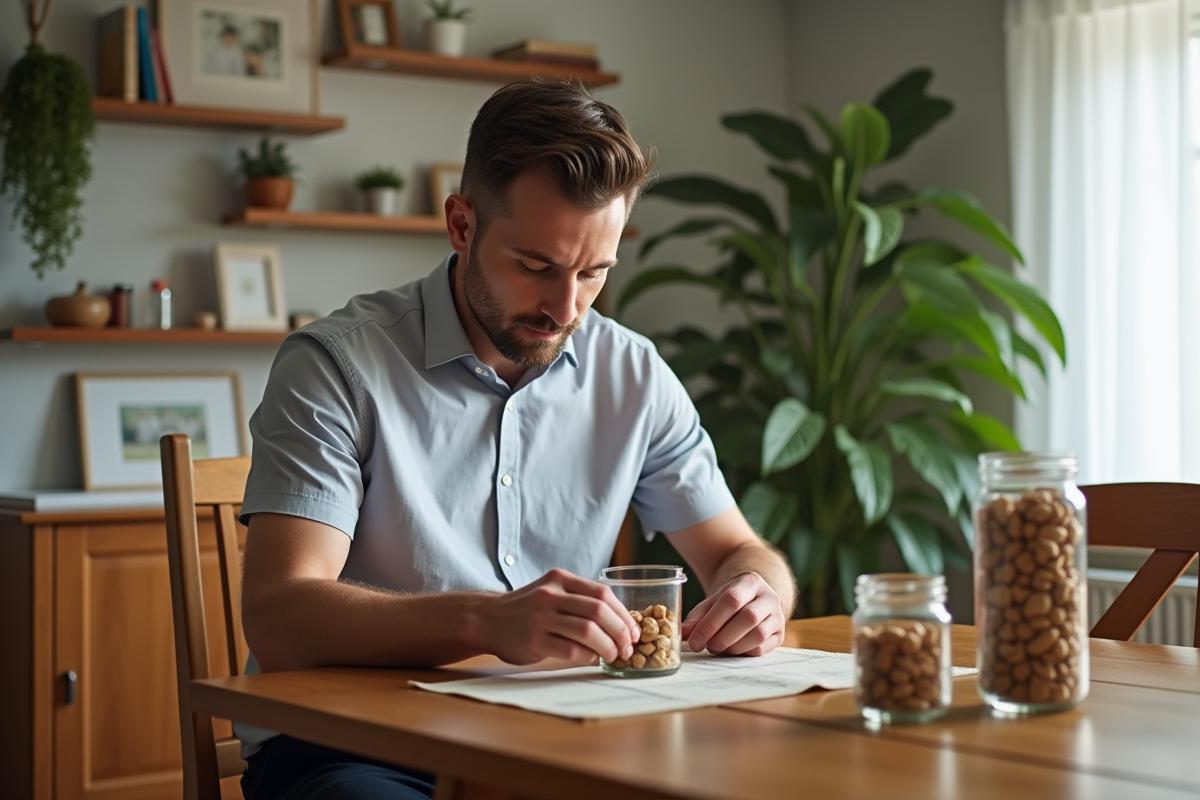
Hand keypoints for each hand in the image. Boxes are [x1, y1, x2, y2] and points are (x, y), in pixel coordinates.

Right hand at [479, 569, 640, 666]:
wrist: (487, 619)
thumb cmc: (527, 609)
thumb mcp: (551, 591)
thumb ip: (579, 599)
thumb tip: (621, 622)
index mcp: (560, 579)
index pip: (602, 593)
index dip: (624, 614)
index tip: (634, 631)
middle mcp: (550, 595)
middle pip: (599, 611)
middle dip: (621, 632)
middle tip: (628, 647)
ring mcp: (540, 617)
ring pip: (587, 631)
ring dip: (607, 647)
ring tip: (613, 656)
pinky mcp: (533, 640)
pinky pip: (570, 650)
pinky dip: (587, 657)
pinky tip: (590, 659)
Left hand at [680, 572, 784, 655]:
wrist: (754, 600)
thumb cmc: (729, 602)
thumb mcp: (712, 602)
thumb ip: (697, 617)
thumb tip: (683, 633)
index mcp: (750, 581)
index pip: (731, 600)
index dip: (711, 623)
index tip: (695, 641)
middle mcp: (769, 596)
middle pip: (748, 617)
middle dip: (723, 636)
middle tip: (708, 646)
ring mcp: (778, 615)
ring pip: (758, 634)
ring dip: (734, 646)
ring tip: (718, 648)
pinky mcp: (780, 634)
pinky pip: (763, 648)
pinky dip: (743, 653)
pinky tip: (732, 650)